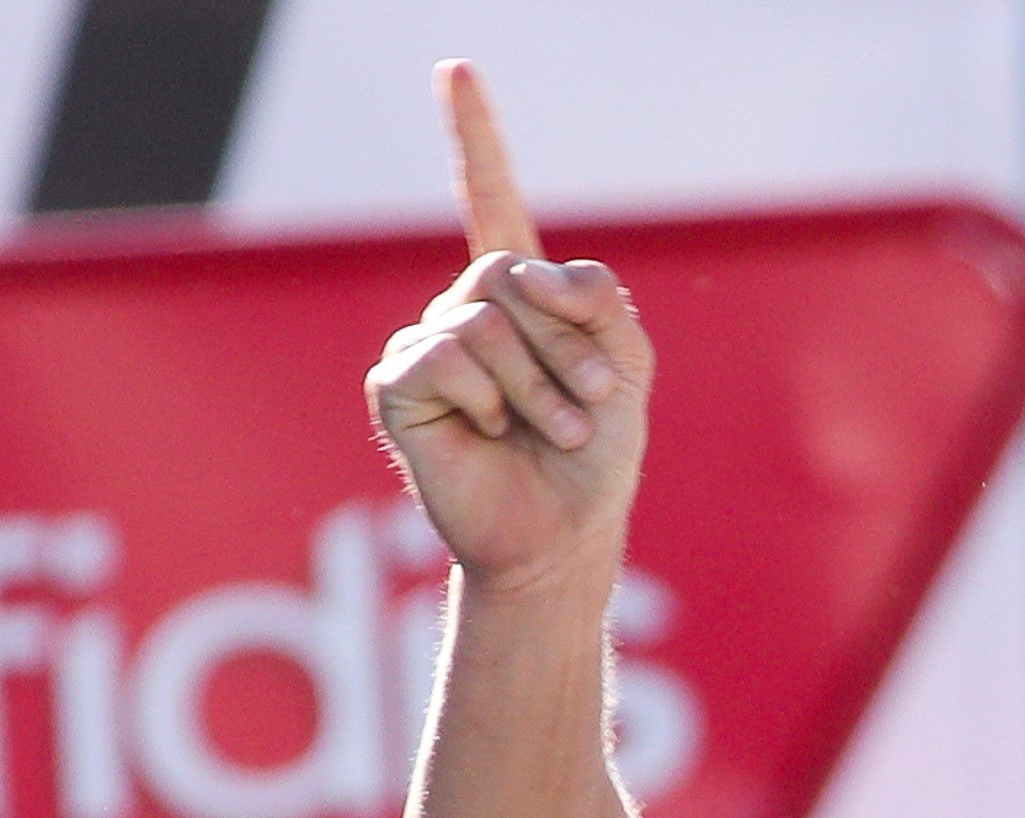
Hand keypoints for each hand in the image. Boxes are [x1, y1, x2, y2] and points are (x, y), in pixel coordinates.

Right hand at [366, 67, 651, 597]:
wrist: (560, 540)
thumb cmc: (593, 460)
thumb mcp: (627, 368)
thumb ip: (598, 302)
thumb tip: (533, 276)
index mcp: (518, 296)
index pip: (488, 199)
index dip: (473, 137)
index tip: (454, 70)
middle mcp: (464, 311)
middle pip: (508, 276)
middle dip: (565, 344)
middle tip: (589, 407)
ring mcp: (427, 346)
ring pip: (481, 320)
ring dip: (536, 383)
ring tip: (550, 431)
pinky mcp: (397, 388)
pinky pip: (442, 355)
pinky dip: (486, 399)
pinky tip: (491, 436)